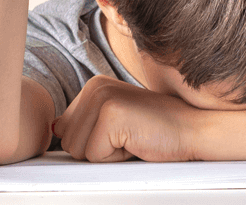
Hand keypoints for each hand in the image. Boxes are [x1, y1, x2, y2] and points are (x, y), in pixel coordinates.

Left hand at [54, 76, 201, 162]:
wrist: (192, 129)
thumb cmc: (156, 130)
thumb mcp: (114, 122)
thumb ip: (83, 123)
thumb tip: (53, 129)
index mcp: (93, 86)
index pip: (63, 129)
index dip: (91, 143)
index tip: (119, 133)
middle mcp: (94, 86)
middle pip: (67, 141)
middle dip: (96, 150)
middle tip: (128, 137)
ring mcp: (102, 98)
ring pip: (77, 150)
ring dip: (106, 155)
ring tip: (132, 139)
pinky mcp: (111, 114)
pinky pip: (95, 156)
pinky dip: (116, 158)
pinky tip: (136, 141)